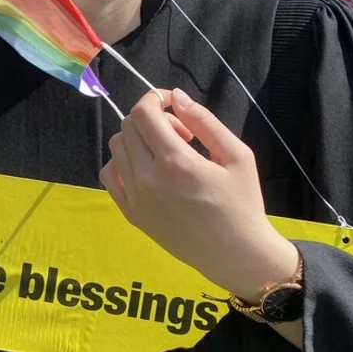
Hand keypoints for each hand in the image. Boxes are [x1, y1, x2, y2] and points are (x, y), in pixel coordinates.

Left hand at [99, 89, 299, 302]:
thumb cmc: (243, 203)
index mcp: (176, 162)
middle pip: (128, 127)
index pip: (143, 114)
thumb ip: (205, 121)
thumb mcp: (237, 155)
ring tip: (167, 153)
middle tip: (181, 134)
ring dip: (138, 139)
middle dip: (152, 119)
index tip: (172, 104)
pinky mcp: (130, 213)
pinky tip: (148, 170)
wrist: (235, 254)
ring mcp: (135, 198)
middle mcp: (148, 178)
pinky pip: (109, 175)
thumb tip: (176, 97)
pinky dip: (123, 163)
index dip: (154, 99)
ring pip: (117, 148)